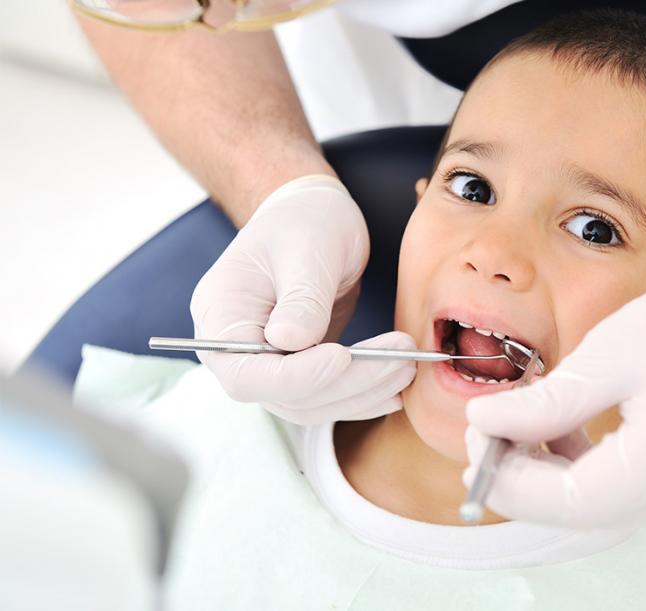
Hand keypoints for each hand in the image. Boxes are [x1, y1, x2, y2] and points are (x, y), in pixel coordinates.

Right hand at [191, 175, 415, 423]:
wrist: (314, 218)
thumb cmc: (304, 222)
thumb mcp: (307, 247)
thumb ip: (301, 297)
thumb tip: (290, 342)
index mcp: (220, 317)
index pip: (246, 374)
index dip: (296, 376)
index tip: (343, 356)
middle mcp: (237, 352)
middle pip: (285, 396)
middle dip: (347, 385)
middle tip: (400, 361)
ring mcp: (269, 365)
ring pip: (312, 404)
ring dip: (363, 393)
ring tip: (407, 366)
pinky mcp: (301, 369)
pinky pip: (329, 395)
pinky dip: (364, 393)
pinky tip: (396, 385)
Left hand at [464, 220, 645, 526]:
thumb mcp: (612, 350)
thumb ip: (548, 401)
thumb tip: (485, 425)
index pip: (574, 501)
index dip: (512, 480)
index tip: (475, 436)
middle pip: (582, 512)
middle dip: (523, 477)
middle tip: (488, 426)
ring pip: (598, 508)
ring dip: (550, 473)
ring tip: (527, 419)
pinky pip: (622, 498)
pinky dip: (582, 472)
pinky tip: (564, 432)